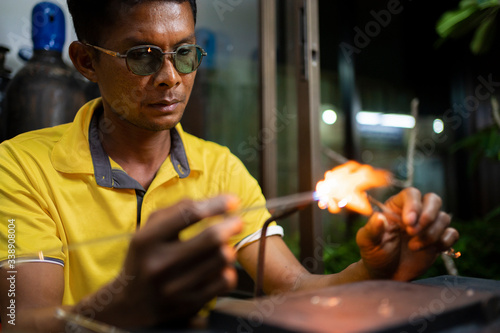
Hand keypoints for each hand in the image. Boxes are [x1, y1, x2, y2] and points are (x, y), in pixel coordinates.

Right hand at [77, 195, 242, 328]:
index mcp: (146, 240)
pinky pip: (224, 281)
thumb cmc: (146, 257)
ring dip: (229, 247)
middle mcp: (159, 264)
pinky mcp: (189, 303)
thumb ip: (177, 210)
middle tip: (237, 221)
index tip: (233, 201)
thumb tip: (216, 202)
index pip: (189, 214)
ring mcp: (174, 287)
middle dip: (232, 225)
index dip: (216, 204)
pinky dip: (228, 270)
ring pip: (222, 258)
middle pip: (212, 238)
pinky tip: (220, 267)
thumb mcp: (149, 229)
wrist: (131, 302)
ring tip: (223, 245)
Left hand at [356, 187, 458, 280]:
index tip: (408, 222)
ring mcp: (429, 225)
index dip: (413, 205)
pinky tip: (431, 250)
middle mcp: (415, 212)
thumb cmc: (374, 254)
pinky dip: (444, 241)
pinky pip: (452, 233)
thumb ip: (372, 229)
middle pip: (433, 199)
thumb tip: (378, 217)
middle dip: (428, 216)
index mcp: (396, 207)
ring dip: (431, 234)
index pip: (411, 194)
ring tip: (414, 247)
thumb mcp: (367, 242)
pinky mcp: (439, 239)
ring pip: (443, 217)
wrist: (386, 274)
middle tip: (413, 233)